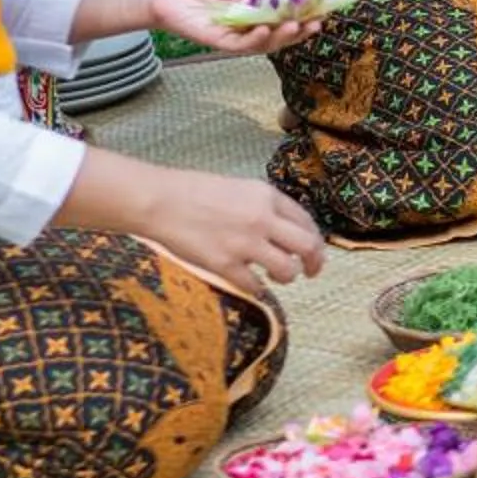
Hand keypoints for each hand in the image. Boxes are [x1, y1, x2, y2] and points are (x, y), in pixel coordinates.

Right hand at [143, 166, 325, 285]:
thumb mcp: (240, 188)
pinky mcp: (226, 264)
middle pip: (307, 246)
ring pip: (287, 270)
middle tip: (311, 272)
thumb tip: (285, 230)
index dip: (316, 240)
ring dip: (287, 277)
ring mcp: (245, 243)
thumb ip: (264, 206)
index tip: (314, 252)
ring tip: (277, 276)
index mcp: (267, 196)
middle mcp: (262, 219)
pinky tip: (251, 284)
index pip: (307, 222)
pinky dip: (257, 288)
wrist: (160, 201)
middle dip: (315, 263)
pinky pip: (255, 285)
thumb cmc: (195, 192)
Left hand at [144, 0, 329, 55]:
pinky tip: (266, 27)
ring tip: (297, 25)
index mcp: (259, 2)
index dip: (308, 8)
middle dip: (303, 27)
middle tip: (317, 22)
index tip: (326, 4)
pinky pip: (245, 45)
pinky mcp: (222, 42)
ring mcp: (239, 33)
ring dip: (285, 36)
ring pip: (269, 42)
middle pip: (285, 29)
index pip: (290, 8)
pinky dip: (258, 39)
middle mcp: (252, 20)